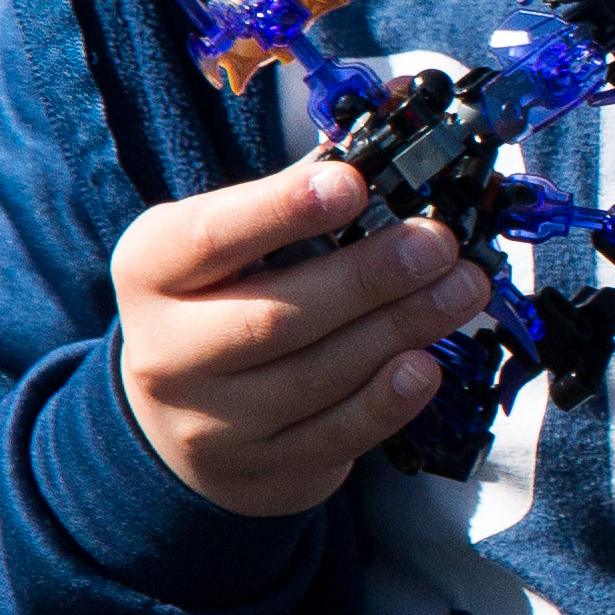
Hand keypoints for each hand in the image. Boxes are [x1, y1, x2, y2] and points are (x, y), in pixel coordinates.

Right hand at [113, 152, 490, 515]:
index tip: (351, 183)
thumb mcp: (227, 246)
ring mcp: (213, 423)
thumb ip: (294, 198)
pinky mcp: (262, 471)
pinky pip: (336, 436)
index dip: (281, 210)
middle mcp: (168, 354)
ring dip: (401, 329)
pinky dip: (388, 400)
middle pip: (274, 317)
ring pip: (316, 376)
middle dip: (367, 277)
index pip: (210, 238)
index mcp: (151, 272)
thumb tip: (388, 143)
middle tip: (437, 243)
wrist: (179, 423)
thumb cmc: (220, 301)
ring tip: (463, 289)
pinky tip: (427, 364)